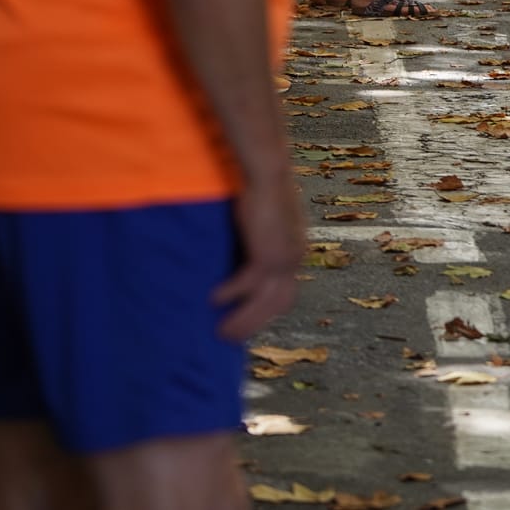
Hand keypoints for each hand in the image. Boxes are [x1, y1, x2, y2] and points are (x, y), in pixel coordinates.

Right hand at [212, 173, 304, 341]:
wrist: (268, 172)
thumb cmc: (263, 192)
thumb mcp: (264, 223)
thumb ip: (258, 242)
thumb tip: (241, 255)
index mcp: (295, 252)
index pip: (285, 293)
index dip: (265, 311)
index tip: (246, 323)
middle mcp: (294, 258)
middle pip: (277, 304)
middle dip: (254, 323)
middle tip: (229, 338)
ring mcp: (284, 257)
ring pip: (264, 301)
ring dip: (242, 319)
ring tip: (220, 332)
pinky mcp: (267, 252)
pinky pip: (247, 283)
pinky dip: (231, 294)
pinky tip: (213, 299)